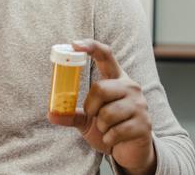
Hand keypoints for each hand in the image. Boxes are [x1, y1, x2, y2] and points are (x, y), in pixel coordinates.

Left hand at [48, 40, 156, 174]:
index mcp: (117, 79)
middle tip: (94, 116)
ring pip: (107, 113)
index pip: (106, 55)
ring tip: (108, 128)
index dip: (91, 46)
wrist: (131, 150)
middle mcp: (130, 87)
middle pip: (100, 88)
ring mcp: (140, 105)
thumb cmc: (110, 128)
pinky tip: (115, 139)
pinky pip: (116, 131)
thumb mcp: (88, 120)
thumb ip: (71, 114)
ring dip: (101, 126)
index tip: (74, 45)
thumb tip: (51, 114)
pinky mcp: (143, 124)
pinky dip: (109, 139)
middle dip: (90, 107)